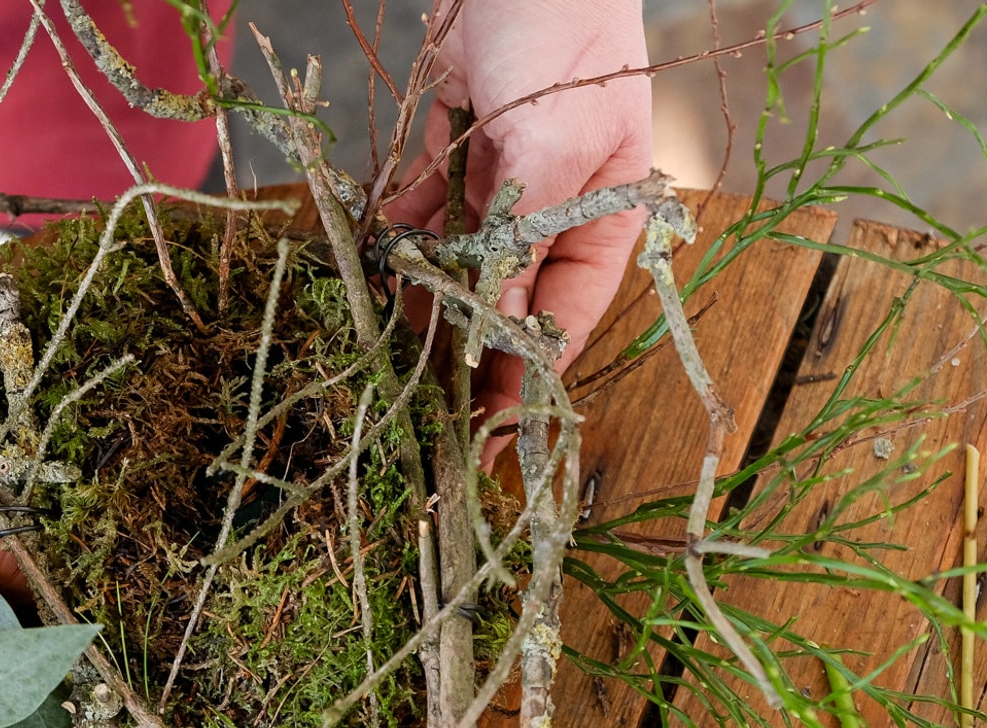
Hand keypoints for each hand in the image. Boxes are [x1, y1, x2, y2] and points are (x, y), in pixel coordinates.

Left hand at [388, 0, 650, 453]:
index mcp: (605, 213)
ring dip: (427, 288)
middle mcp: (554, 203)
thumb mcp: (552, 146)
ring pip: (460, 252)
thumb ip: (521, 234)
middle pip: (508, 291)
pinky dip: (404, 225)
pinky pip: (426, 200)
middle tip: (426, 402)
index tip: (495, 428)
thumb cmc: (565, 40)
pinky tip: (381, 256)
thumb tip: (494, 318)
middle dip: (469, 340)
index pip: (566, 312)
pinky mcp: (459, 141)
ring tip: (392, 337)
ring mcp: (504, 173)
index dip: (530, 373)